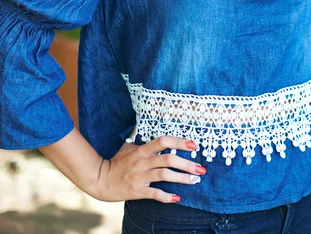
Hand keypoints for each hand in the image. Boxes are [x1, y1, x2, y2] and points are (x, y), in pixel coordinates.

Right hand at [91, 135, 205, 201]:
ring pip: (164, 176)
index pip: (162, 141)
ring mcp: (140, 177)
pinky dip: (167, 197)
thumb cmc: (116, 161)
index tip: (193, 144)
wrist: (101, 180)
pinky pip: (155, 194)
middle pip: (167, 160)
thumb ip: (137, 133)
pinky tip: (178, 198)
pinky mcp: (138, 191)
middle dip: (186, 164)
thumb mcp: (126, 145)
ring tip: (195, 180)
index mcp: (141, 150)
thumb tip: (144, 119)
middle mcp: (142, 162)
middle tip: (201, 168)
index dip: (178, 142)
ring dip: (182, 178)